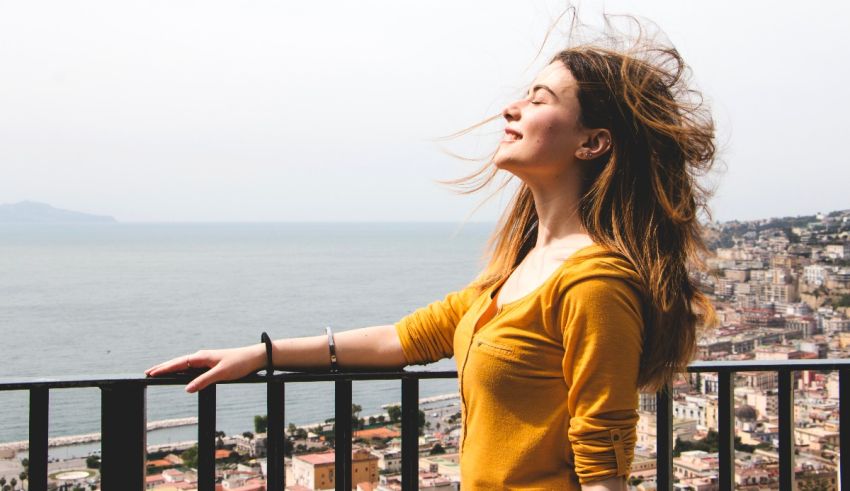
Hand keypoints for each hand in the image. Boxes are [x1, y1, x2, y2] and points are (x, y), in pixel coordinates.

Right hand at [144, 344, 264, 392]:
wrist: (254, 357)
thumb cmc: (239, 363)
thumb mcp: (221, 374)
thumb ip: (203, 380)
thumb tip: (187, 389)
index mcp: (202, 357)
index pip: (178, 363)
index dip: (164, 368)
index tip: (150, 372)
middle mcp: (202, 357)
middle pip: (178, 362)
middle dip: (163, 367)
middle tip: (147, 372)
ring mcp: (206, 360)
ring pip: (184, 364)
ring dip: (171, 368)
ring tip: (158, 372)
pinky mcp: (211, 364)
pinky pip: (192, 367)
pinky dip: (181, 370)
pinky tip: (179, 374)